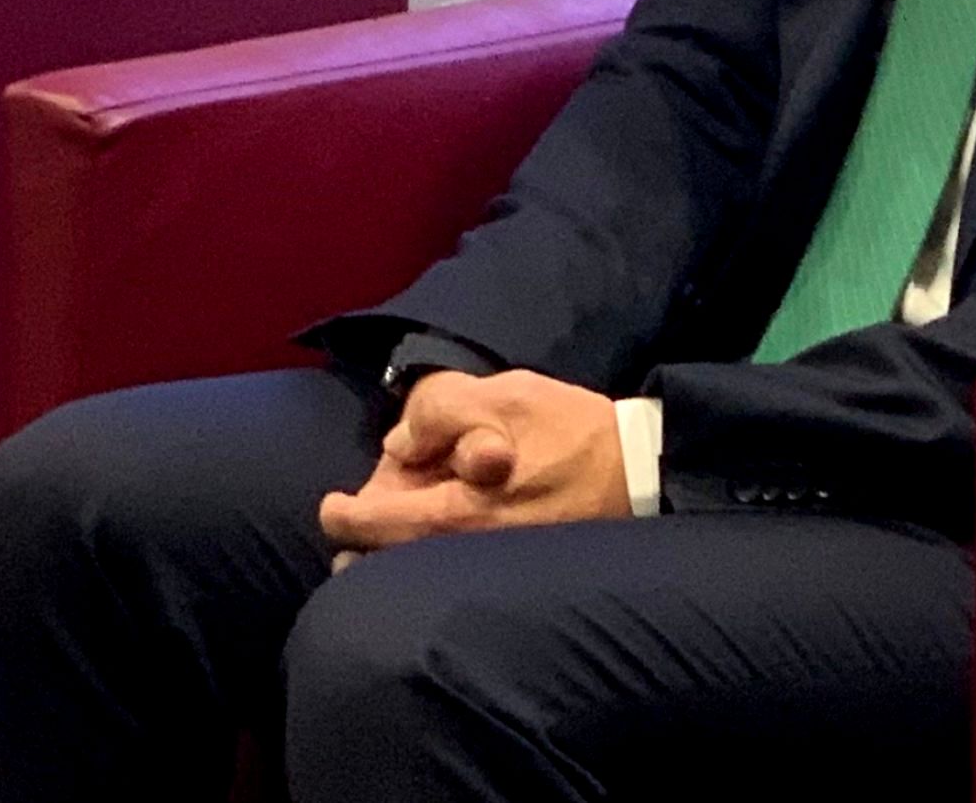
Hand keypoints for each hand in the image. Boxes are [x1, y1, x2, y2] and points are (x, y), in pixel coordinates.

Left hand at [315, 369, 629, 560]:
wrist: (641, 475)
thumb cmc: (571, 431)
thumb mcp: (504, 396)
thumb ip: (440, 411)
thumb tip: (399, 445)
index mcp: (456, 515)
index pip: (371, 527)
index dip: (344, 515)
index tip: (334, 505)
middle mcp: (465, 557)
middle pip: (385, 566)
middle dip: (365, 543)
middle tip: (362, 519)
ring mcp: (488, 573)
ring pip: (415, 576)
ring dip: (394, 555)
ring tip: (391, 532)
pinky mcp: (510, 578)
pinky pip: (448, 577)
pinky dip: (428, 561)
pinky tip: (434, 541)